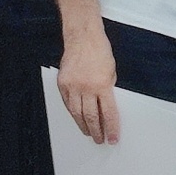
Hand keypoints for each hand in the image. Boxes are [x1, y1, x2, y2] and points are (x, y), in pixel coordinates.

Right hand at [56, 30, 119, 144]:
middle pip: (91, 117)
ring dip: (83, 125)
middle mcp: (87, 87)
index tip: (112, 137)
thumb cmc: (99, 49)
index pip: (108, 113)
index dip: (111, 128)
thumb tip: (105, 105)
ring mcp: (73, 86)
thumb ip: (108, 89)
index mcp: (103, 84)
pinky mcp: (63, 83)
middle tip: (100, 138)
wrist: (83, 36)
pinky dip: (72, 112)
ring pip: (77, 113)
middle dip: (96, 131)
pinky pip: (67, 103)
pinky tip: (76, 117)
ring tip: (88, 132)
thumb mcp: (112, 71)